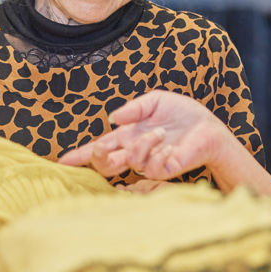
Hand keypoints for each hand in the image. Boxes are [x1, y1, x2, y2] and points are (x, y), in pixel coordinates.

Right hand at [59, 90, 231, 180]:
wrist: (208, 127)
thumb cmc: (183, 114)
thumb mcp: (155, 101)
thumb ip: (134, 108)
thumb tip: (113, 118)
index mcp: (128, 137)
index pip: (99, 148)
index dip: (80, 155)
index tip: (62, 161)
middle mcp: (135, 152)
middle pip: (105, 164)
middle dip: (98, 156)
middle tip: (106, 145)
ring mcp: (149, 164)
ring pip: (131, 162)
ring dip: (143, 144)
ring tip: (160, 132)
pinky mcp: (165, 171)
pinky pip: (152, 166)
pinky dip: (158, 152)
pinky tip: (170, 145)